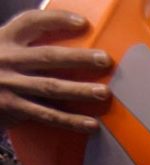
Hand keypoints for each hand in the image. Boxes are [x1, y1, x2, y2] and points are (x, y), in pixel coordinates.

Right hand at [0, 9, 111, 132]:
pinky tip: (91, 124)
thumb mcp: (5, 48)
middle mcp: (7, 58)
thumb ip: (28, 45)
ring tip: (103, 93)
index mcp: (6, 38)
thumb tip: (73, 44)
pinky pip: (47, 115)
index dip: (57, 20)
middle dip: (78, 58)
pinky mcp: (13, 107)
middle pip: (48, 56)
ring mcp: (9, 84)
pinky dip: (70, 121)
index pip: (32, 22)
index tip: (83, 23)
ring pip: (50, 87)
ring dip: (79, 90)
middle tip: (105, 59)